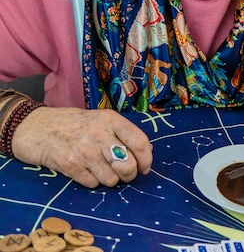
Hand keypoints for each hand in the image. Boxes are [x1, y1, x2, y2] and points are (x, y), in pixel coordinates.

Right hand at [11, 106, 152, 187]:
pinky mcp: (69, 165)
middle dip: (129, 174)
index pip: (139, 141)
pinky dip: (91, 181)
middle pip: (128, 165)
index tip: (145, 168)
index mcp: (111, 119)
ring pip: (111, 179)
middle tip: (123, 173)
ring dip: (109, 179)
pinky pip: (92, 184)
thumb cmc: (75, 125)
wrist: (35, 127)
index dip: (146, 159)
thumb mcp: (101, 120)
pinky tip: (84, 169)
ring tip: (100, 168)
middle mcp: (99, 133)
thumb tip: (146, 153)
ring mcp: (83, 150)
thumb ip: (124, 134)